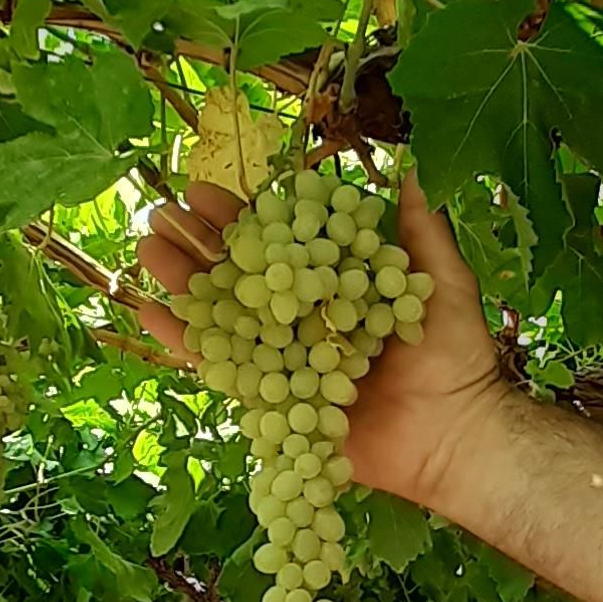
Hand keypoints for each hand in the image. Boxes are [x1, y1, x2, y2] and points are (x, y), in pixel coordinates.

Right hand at [135, 175, 511, 513]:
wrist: (453, 436)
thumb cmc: (455, 357)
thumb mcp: (440, 283)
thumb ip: (418, 230)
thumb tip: (408, 165)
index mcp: (334, 285)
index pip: (281, 240)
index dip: (245, 214)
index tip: (208, 186)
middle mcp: (302, 317)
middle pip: (241, 272)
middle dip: (200, 241)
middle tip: (162, 209)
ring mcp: (281, 357)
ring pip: (222, 313)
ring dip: (181, 281)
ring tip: (147, 247)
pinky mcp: (268, 400)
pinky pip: (220, 368)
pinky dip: (184, 341)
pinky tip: (148, 311)